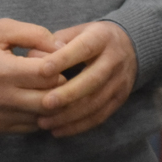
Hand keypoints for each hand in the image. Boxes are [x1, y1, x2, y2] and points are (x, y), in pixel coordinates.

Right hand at [0, 18, 65, 133]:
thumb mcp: (1, 29)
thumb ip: (35, 34)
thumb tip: (62, 46)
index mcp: (3, 71)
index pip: (49, 75)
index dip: (59, 64)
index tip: (57, 56)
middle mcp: (2, 99)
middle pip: (51, 100)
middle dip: (61, 85)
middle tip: (57, 72)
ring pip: (43, 117)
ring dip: (52, 103)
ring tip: (46, 86)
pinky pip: (29, 127)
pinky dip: (38, 114)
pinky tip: (33, 98)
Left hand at [33, 20, 137, 136]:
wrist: (130, 46)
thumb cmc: (92, 39)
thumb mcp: (77, 32)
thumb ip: (54, 43)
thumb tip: (32, 58)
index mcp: (102, 37)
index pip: (84, 48)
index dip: (64, 59)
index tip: (43, 71)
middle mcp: (115, 59)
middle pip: (93, 79)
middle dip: (68, 93)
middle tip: (44, 104)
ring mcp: (120, 81)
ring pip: (96, 102)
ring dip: (69, 115)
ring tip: (44, 122)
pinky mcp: (120, 99)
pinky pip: (99, 116)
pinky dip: (78, 126)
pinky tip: (58, 130)